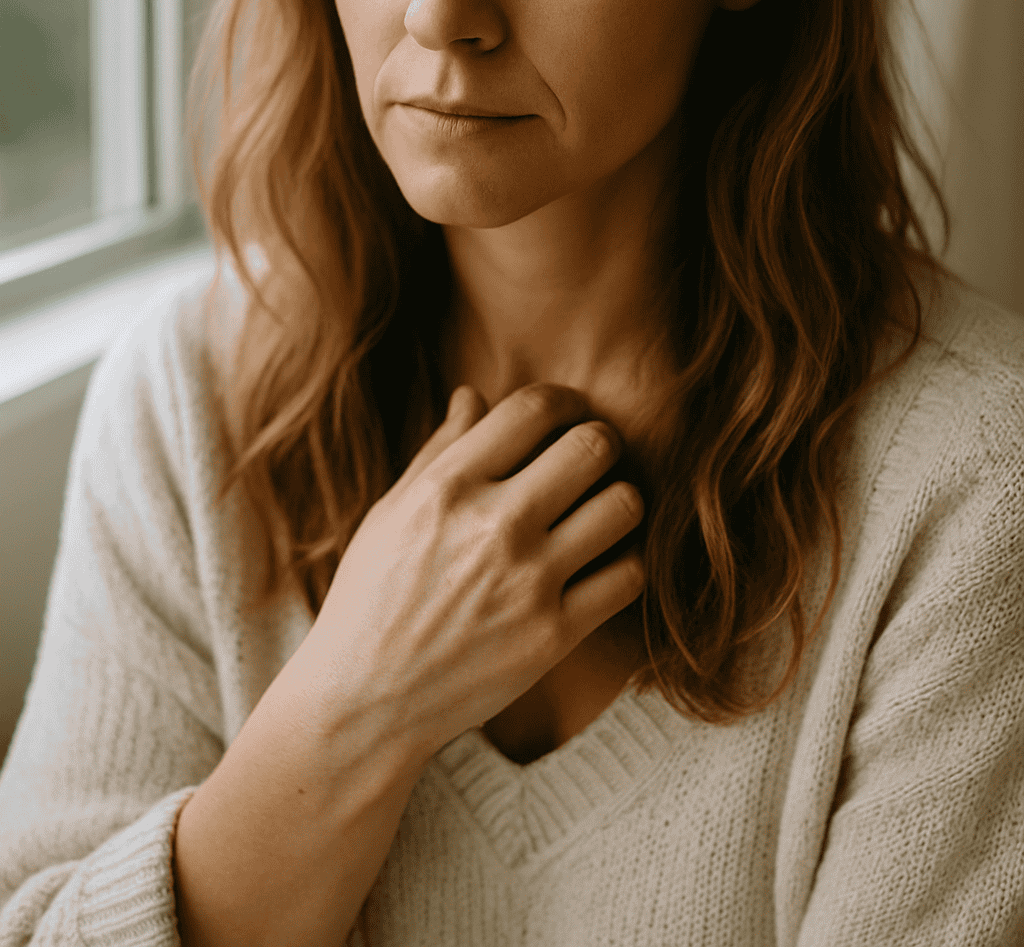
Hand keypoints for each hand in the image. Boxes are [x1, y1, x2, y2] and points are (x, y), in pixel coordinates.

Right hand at [296, 382, 645, 761]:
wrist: (364, 701)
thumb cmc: (372, 597)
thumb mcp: (391, 512)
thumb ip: (439, 450)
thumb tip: (474, 394)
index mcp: (446, 487)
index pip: (532, 408)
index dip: (562, 400)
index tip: (566, 412)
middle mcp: (492, 526)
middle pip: (591, 446)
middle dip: (600, 442)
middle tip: (592, 458)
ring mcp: (528, 582)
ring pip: (622, 505)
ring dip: (619, 499)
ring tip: (600, 509)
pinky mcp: (553, 635)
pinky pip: (627, 576)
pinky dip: (623, 562)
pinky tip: (600, 563)